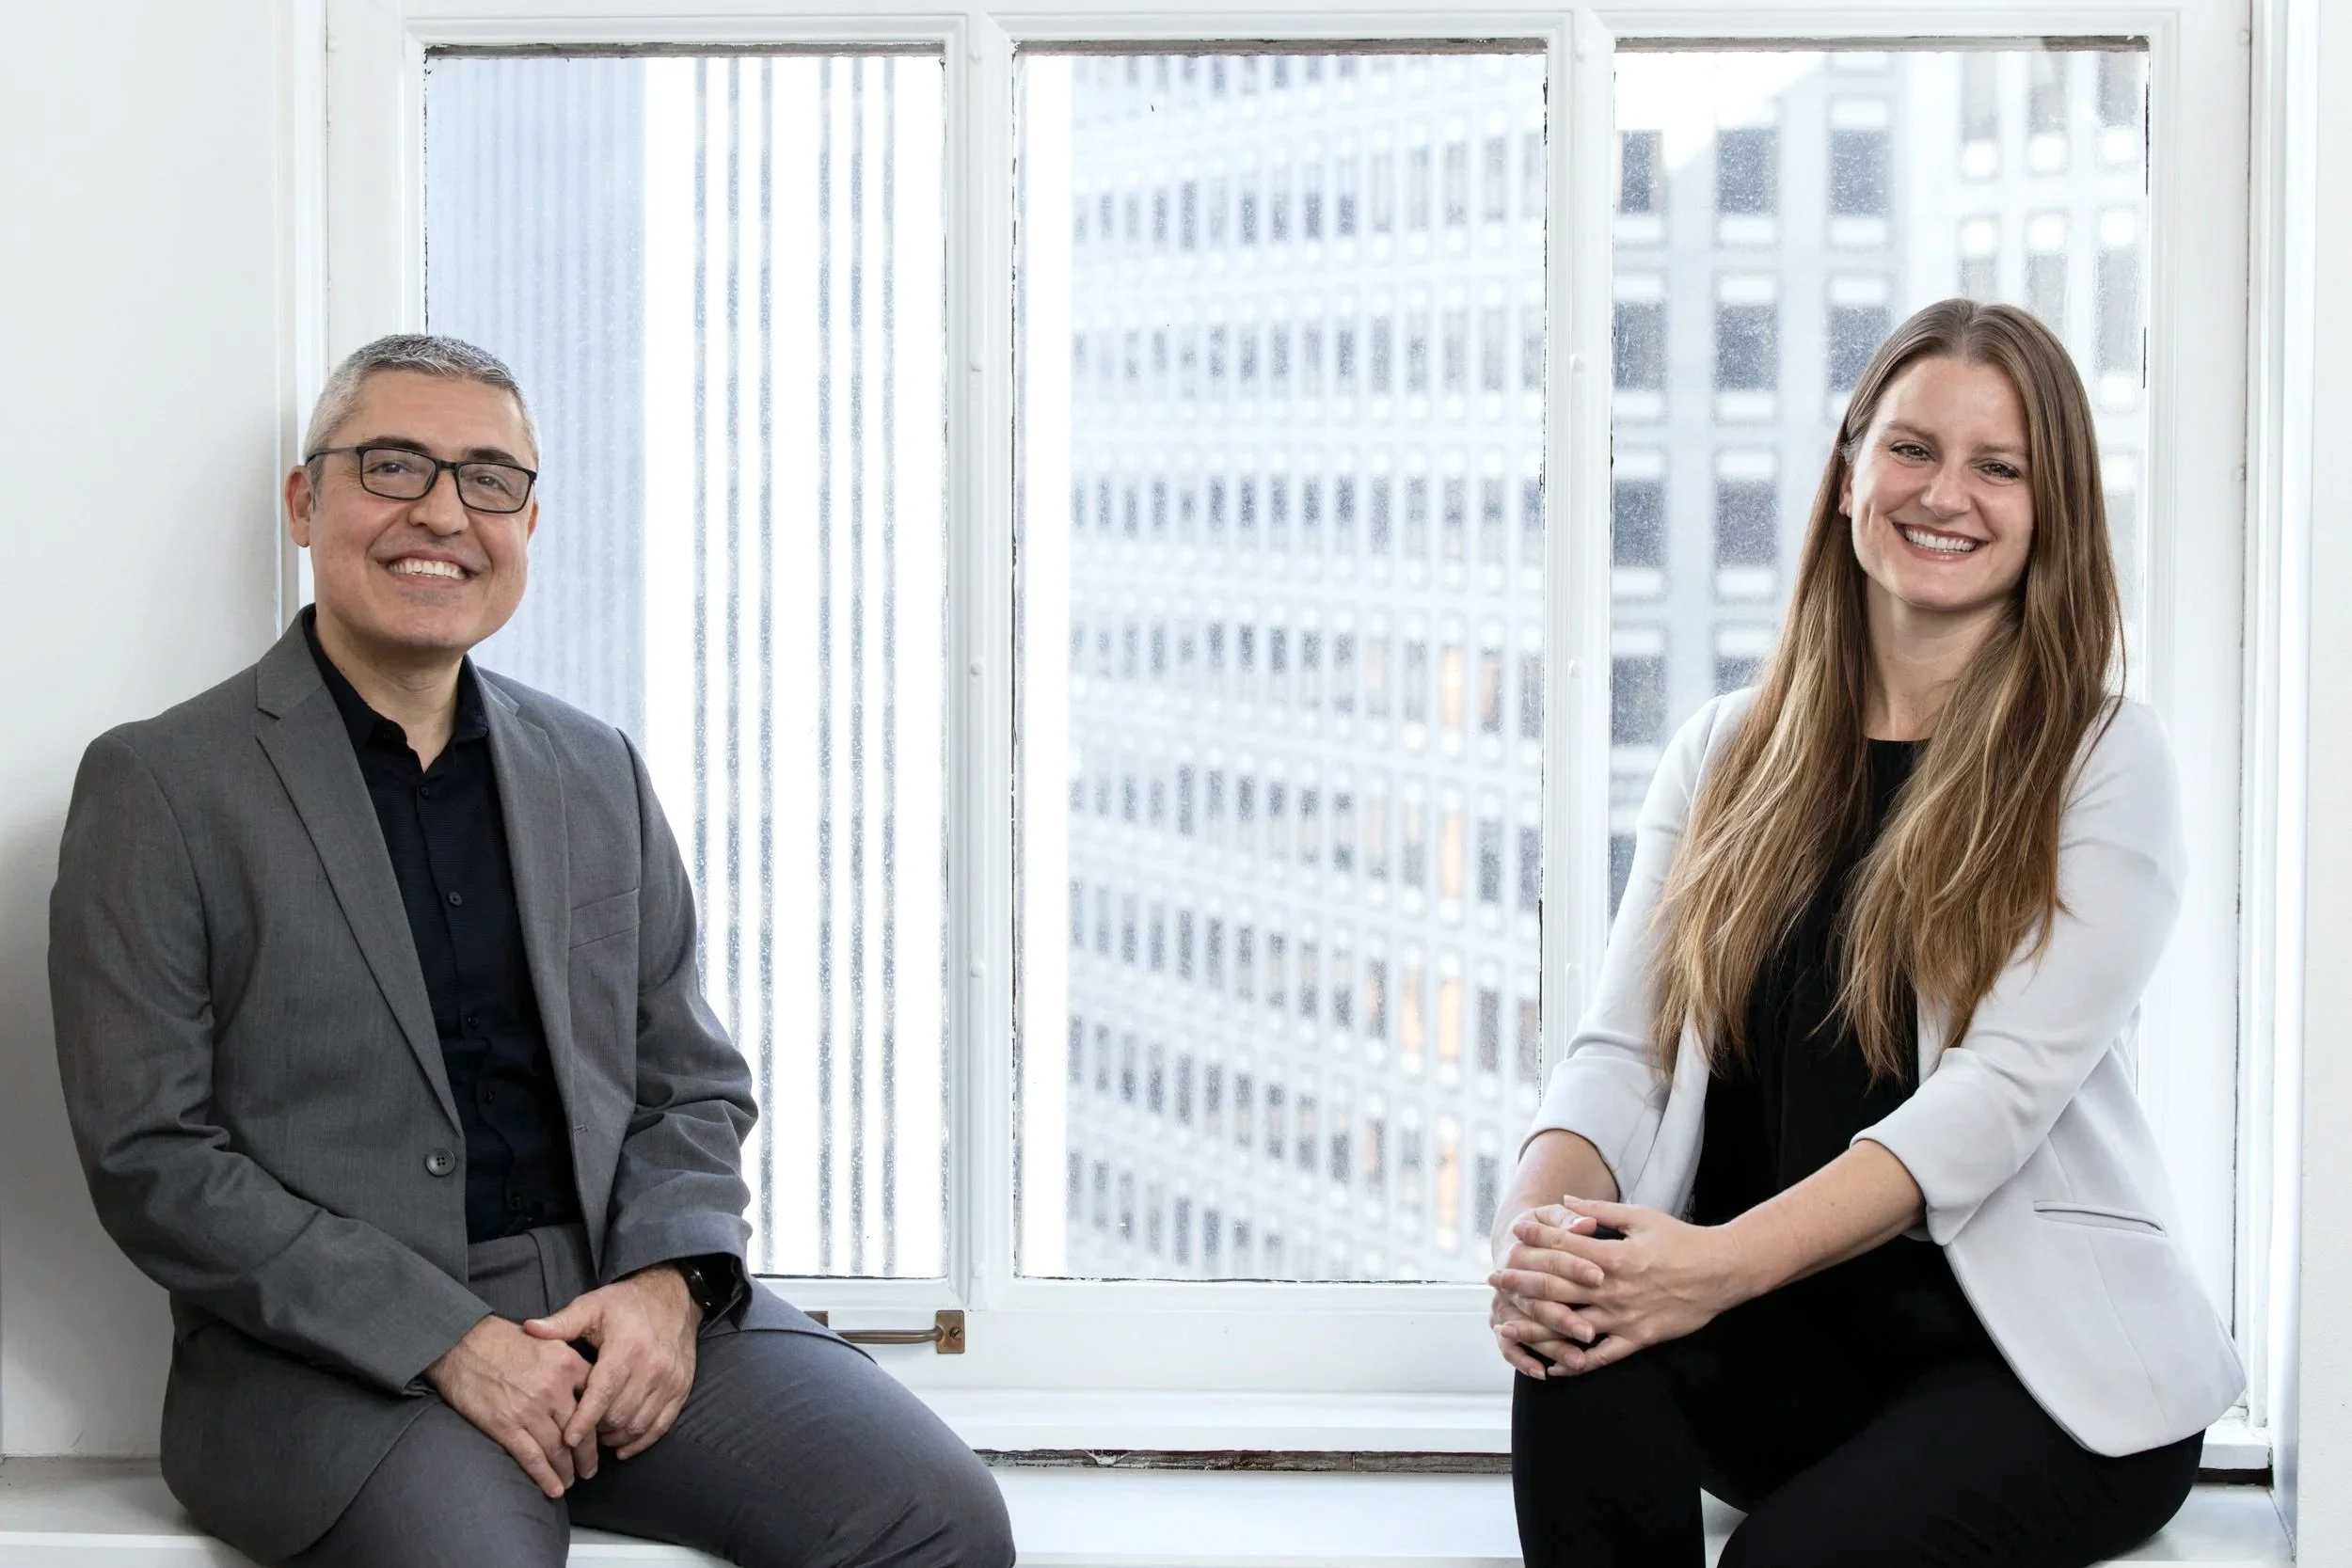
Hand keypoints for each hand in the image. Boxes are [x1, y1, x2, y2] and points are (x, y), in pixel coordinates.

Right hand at [425, 1315, 593, 1496]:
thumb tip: (586, 1389)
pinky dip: (546, 1477)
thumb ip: (568, 1364)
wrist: (461, 1342)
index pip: (596, 1401)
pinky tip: (554, 1489)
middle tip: (590, 1469)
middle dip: (587, 1456)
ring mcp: (529, 1409)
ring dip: (567, 1471)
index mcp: (567, 1363)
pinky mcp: (505, 1425)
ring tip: (571, 1480)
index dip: (601, 1425)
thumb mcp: (547, 1339)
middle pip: (582, 1431)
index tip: (603, 1438)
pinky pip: (532, 1458)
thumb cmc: (503, 1340)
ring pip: (559, 1450)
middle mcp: (553, 1388)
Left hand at [523, 1265, 702, 1462]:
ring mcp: (670, 1380)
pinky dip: (640, 1441)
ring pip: (639, 1424)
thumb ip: (562, 1323)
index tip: (567, 1439)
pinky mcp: (681, 1389)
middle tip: (578, 1432)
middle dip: (596, 1430)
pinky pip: (661, 1426)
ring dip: (615, 1437)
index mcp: (627, 1348)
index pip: (603, 1392)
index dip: (584, 1419)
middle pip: (619, 1414)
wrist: (674, 1296)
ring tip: (597, 1436)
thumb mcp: (593, 1306)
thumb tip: (529, 1329)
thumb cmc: (627, 1304)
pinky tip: (622, 1446)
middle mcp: (653, 1367)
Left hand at [1487, 1197, 1754, 1374]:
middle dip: (1522, 1283)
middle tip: (1494, 1280)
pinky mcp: (1639, 1338)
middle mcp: (1613, 1289)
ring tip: (1507, 1327)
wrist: (1722, 1272)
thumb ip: (1600, 1213)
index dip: (1535, 1241)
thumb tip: (1567, 1202)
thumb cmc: (1681, 1241)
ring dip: (1537, 1328)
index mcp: (1613, 1256)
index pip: (1563, 1249)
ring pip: (1572, 1326)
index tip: (1512, 1236)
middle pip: (1557, 1288)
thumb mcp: (1640, 1218)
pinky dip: (1576, 1363)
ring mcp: (1625, 1317)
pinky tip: (1553, 1368)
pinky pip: (1602, 1356)